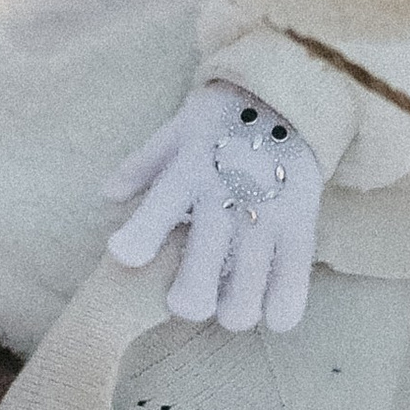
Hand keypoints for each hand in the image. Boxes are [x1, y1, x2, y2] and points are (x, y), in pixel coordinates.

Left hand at [106, 82, 322, 333]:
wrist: (289, 95)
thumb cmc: (224, 118)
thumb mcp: (179, 131)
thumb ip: (142, 166)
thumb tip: (107, 195)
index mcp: (190, 169)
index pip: (159, 207)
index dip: (139, 236)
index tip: (124, 257)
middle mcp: (226, 195)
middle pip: (200, 274)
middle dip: (189, 301)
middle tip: (188, 300)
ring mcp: (266, 214)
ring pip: (245, 294)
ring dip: (233, 313)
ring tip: (229, 309)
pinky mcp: (301, 224)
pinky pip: (292, 284)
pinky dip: (280, 310)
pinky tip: (270, 314)